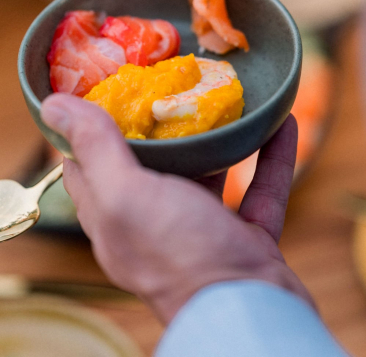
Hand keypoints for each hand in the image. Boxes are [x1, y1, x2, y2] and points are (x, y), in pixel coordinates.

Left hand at [41, 94, 313, 323]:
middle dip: (164, 127)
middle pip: (156, 166)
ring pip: (210, 175)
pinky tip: (283, 124)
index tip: (109, 89)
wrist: (252, 310)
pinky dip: (272, 157)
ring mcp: (204, 230)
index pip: (91, 167)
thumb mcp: (128, 196)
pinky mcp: (246, 234)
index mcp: (117, 218)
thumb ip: (97, 150)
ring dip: (221, 140)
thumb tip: (52, 104)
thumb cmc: (181, 255)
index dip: (92, 128)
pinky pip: (260, 187)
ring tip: (228, 101)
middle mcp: (157, 225)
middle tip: (174, 86)